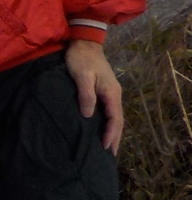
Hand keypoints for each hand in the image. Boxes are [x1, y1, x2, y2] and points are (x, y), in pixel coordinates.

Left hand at [65, 38, 123, 153]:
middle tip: (111, 155)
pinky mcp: (104, 91)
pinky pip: (109, 111)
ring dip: (113, 132)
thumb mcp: (81, 76)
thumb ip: (86, 95)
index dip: (110, 133)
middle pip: (117, 120)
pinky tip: (103, 130)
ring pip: (114, 116)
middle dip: (115, 137)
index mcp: (111, 92)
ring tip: (109, 147)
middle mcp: (114, 94)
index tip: (105, 147)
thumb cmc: (81, 60)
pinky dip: (108, 123)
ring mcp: (110, 93)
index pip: (114, 118)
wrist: (84, 44)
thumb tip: (88, 115)